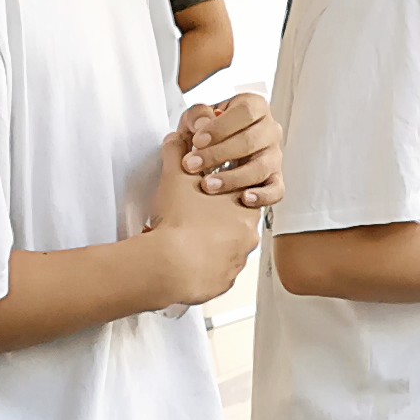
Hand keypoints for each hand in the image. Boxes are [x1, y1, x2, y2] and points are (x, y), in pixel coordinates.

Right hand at [147, 129, 262, 305]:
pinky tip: (189, 259)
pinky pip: (219, 271)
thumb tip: (178, 138)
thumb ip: (178, 152)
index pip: (244, 192)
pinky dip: (207, 266)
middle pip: (238, 222)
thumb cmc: (178, 223)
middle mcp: (248, 234)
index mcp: (244, 206)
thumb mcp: (175, 177)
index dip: (224, 192)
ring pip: (230, 248)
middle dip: (218, 219)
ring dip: (213, 244)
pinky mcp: (225, 281)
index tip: (209, 193)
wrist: (170, 266)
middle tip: (195, 217)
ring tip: (188, 240)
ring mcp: (239, 260)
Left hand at [183, 92, 281, 210]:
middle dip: (218, 154)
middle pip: (251, 140)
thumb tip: (202, 124)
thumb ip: (197, 116)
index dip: (220, 127)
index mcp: (255, 107)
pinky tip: (244, 198)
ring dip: (233, 178)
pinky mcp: (276, 178)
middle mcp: (270, 130)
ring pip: (260, 167)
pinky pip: (276, 189)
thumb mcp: (198, 118)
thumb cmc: (209, 132)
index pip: (245, 112)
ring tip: (208, 185)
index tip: (197, 140)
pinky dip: (262, 195)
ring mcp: (275, 155)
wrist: (216, 153)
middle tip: (192, 165)